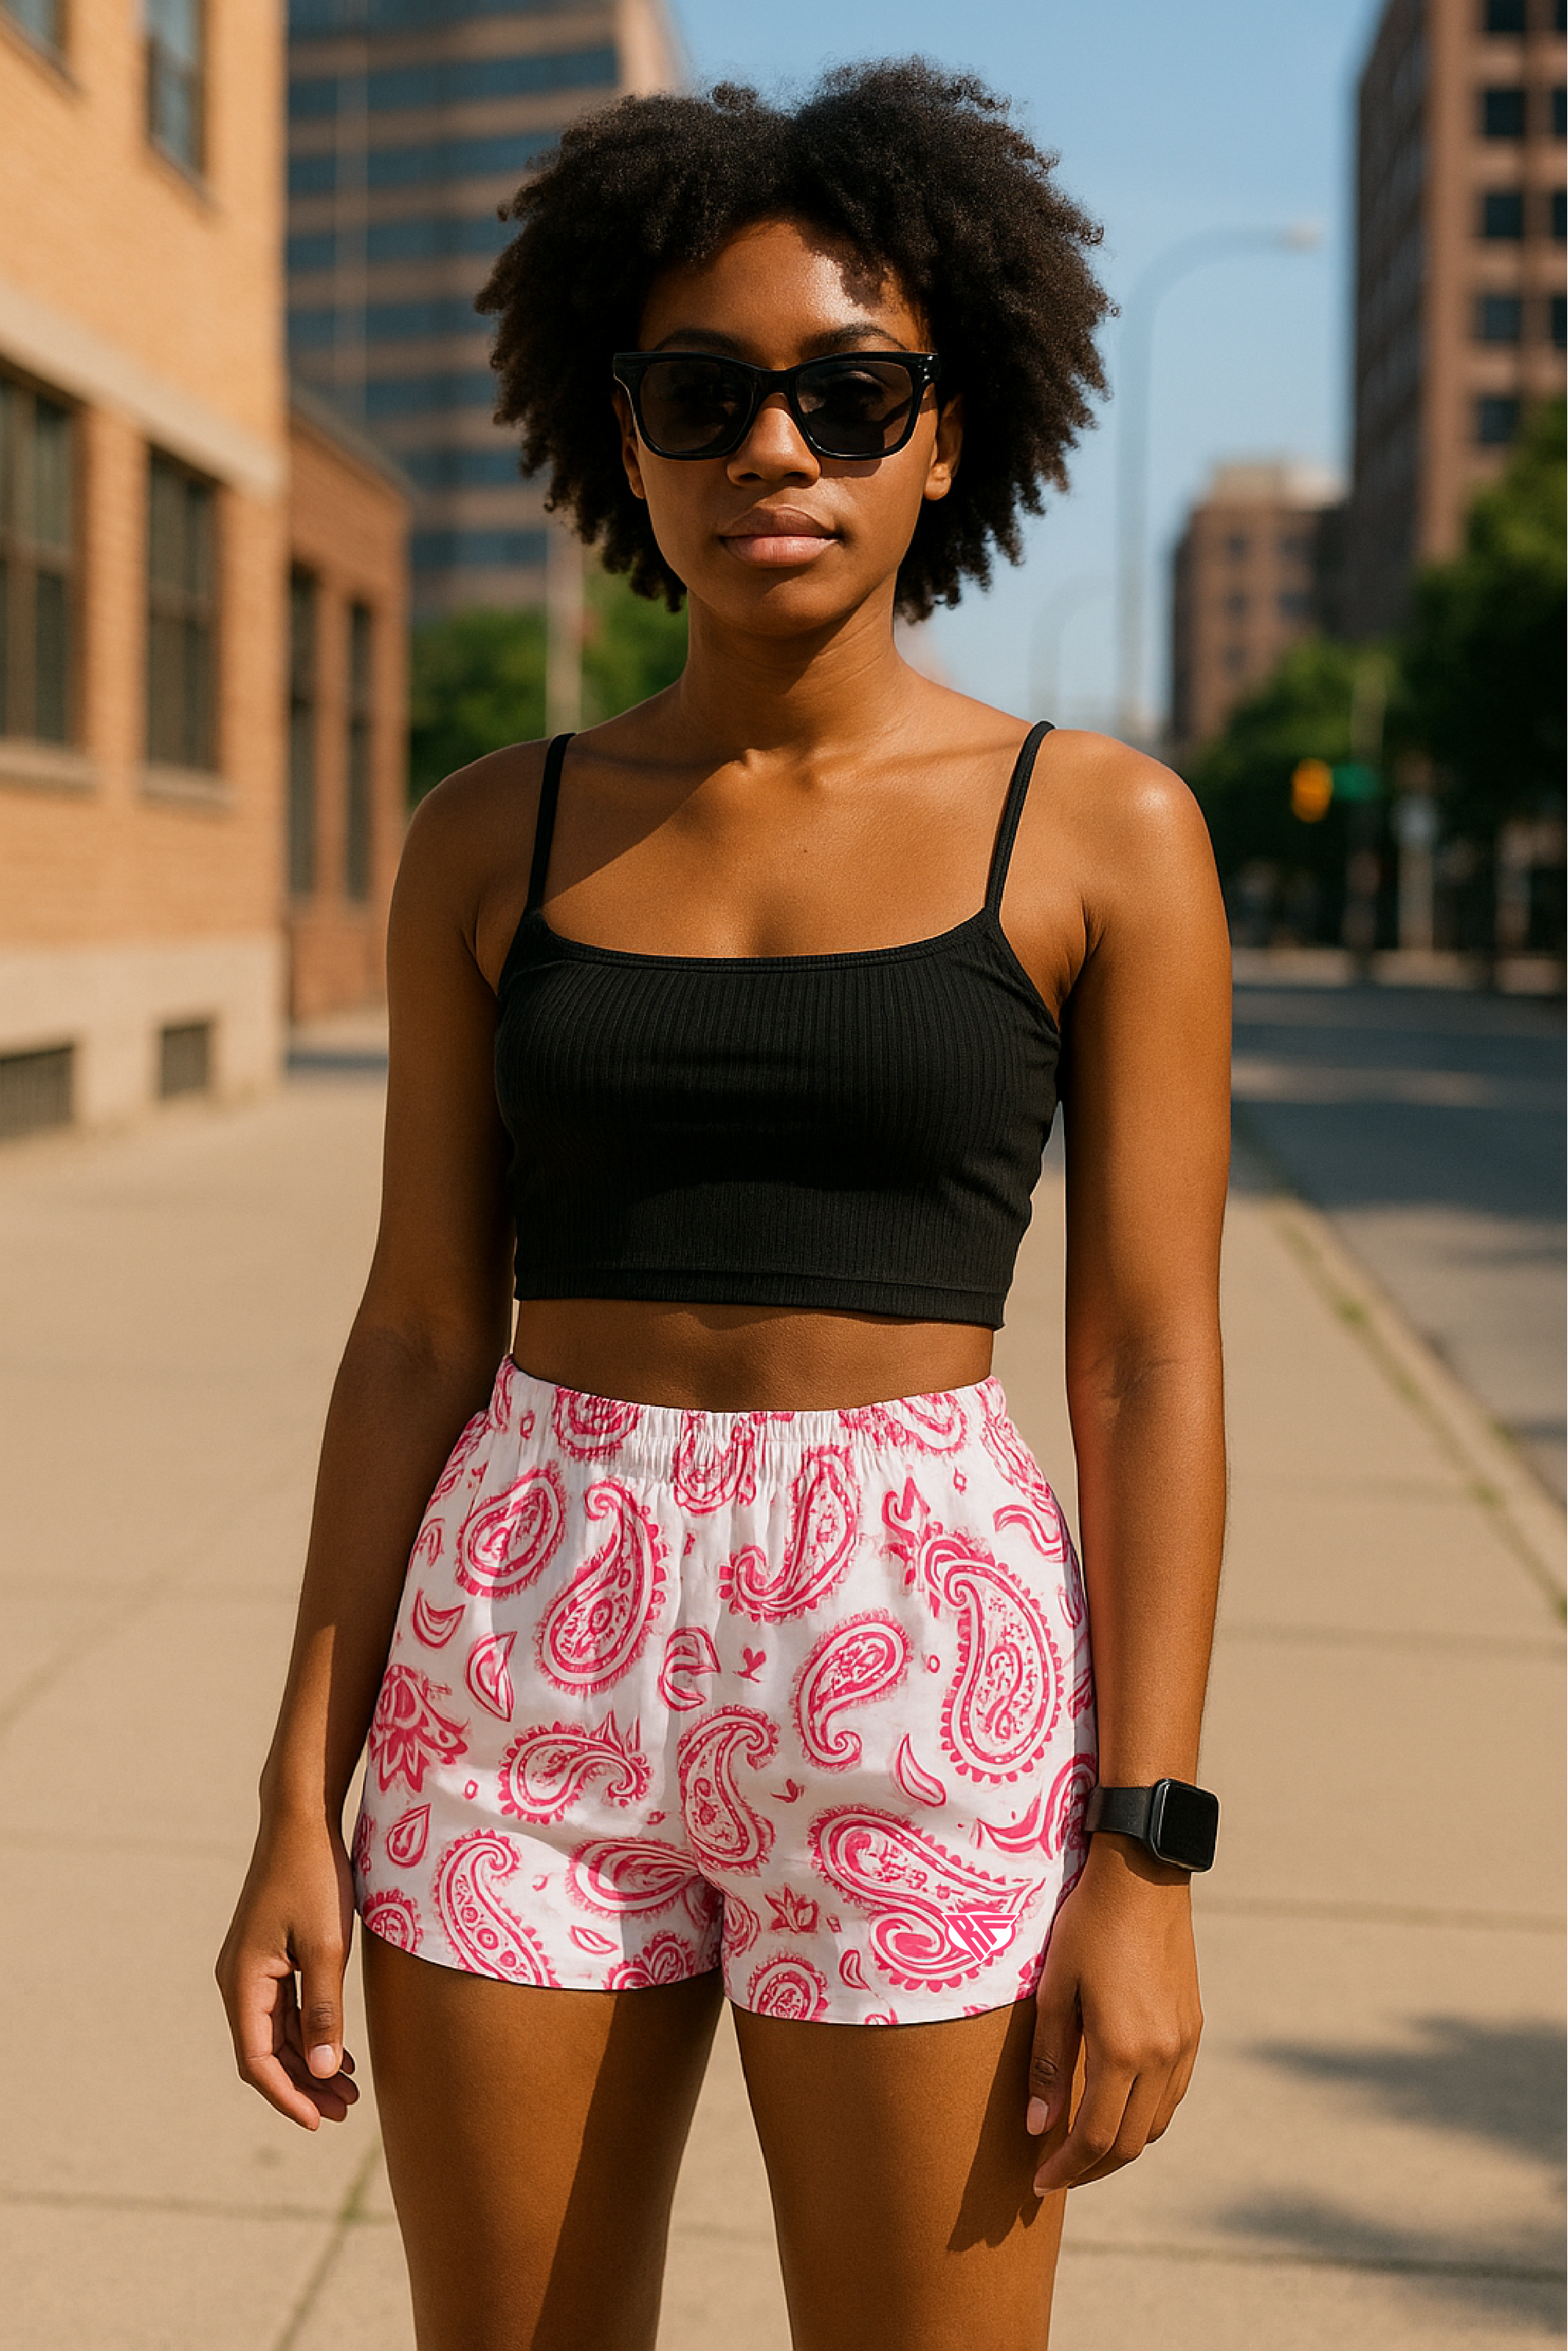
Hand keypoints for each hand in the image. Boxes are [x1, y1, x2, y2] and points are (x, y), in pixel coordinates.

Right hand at [215, 1811, 361, 2130]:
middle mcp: (238, 1980)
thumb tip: (322, 2071)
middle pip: (265, 2052)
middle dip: (303, 2086)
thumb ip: (324, 2010)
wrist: (302, 1821)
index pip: (257, 2060)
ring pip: (275, 2034)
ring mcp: (251, 1968)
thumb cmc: (315, 1876)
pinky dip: (308, 2033)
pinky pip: (283, 2010)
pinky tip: (338, 2053)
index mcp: (243, 1981)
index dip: (287, 2095)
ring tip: (348, 2092)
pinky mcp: (268, 1957)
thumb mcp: (326, 1946)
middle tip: (345, 2111)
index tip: (317, 2122)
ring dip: (307, 2063)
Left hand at [1025, 1832, 1202, 2193]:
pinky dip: (1145, 2115)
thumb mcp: (1054, 1988)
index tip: (1039, 2182)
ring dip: (1121, 2144)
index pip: (1095, 2137)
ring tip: (1084, 2144)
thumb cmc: (1088, 1925)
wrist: (1144, 1875)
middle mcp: (1162, 2057)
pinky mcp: (1194, 2028)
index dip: (1066, 2168)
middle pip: (1130, 2143)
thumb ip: (1046, 2061)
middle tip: (1057, 2172)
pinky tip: (1118, 2104)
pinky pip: (1173, 2094)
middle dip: (1092, 2168)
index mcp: (1123, 2050)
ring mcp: (1184, 2044)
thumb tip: (1037, 2126)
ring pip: (1156, 2123)